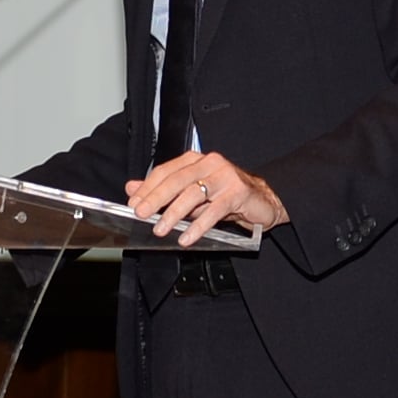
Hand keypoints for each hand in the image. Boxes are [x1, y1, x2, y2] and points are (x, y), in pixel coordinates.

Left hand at [125, 151, 285, 244]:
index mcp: (195, 160)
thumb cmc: (226, 195)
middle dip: (155, 199)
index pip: (165, 171)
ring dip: (174, 213)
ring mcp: (224, 177)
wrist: (264, 199)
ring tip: (161, 229)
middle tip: (141, 214)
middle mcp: (209, 164)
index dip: (147, 188)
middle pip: (176, 180)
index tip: (133, 204)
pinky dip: (198, 226)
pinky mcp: (238, 192)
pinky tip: (187, 237)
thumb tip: (133, 189)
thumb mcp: (192, 192)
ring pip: (193, 193)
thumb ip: (164, 190)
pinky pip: (214, 210)